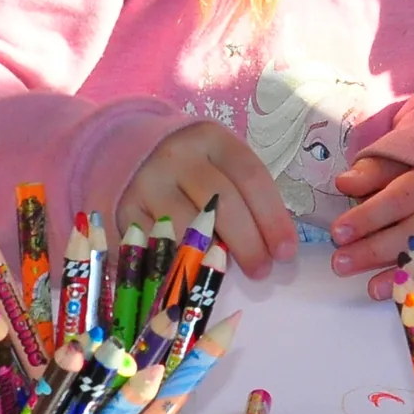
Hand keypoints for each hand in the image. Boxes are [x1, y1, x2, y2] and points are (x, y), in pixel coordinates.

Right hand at [120, 122, 297, 280]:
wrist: (131, 150)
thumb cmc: (193, 165)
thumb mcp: (220, 162)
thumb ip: (245, 194)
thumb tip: (273, 247)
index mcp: (212, 139)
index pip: (250, 177)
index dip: (272, 217)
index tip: (285, 251)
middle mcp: (179, 156)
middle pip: (222, 203)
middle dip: (248, 242)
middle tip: (261, 270)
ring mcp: (149, 181)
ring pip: (188, 227)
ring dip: (213, 256)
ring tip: (228, 273)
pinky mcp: (127, 208)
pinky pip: (158, 244)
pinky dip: (179, 263)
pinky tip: (193, 274)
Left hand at [327, 154, 413, 298]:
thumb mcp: (395, 161)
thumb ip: (370, 172)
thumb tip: (344, 184)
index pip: (396, 200)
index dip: (367, 218)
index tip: (338, 233)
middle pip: (411, 232)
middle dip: (374, 250)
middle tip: (340, 264)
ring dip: (399, 274)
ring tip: (371, 289)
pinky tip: (401, 296)